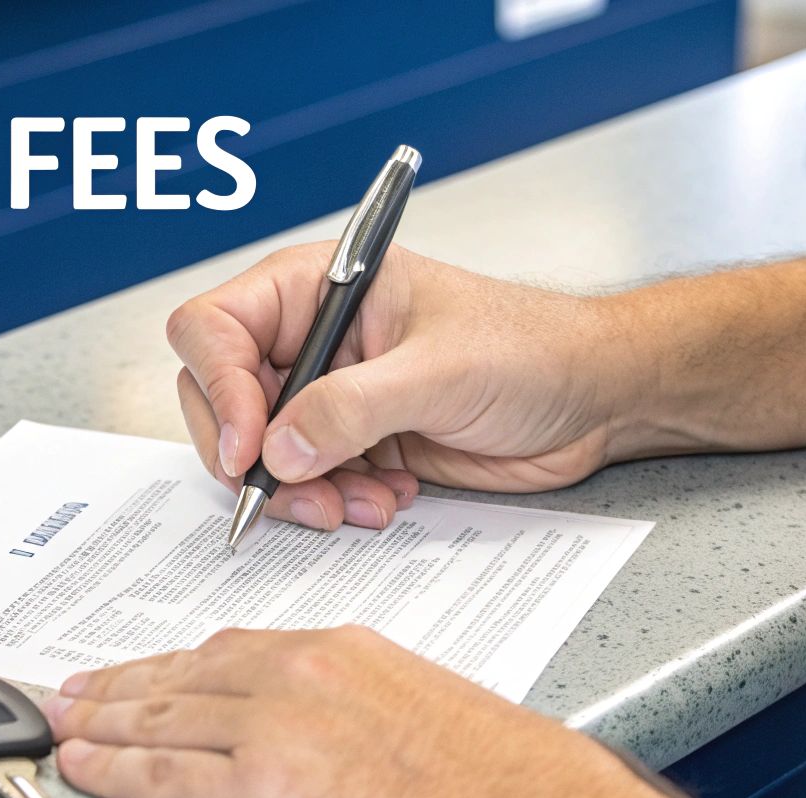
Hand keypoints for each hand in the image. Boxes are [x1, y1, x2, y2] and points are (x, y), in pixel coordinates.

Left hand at [41, 625, 623, 797]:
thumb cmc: (513, 789)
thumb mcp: (435, 716)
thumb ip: (372, 714)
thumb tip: (349, 744)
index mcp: (344, 653)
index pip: (236, 650)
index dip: (177, 664)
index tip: (147, 672)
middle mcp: (300, 676)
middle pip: (183, 675)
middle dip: (121, 684)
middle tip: (75, 690)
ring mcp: (274, 731)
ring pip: (159, 719)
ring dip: (100, 721)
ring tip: (62, 724)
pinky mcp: (259, 796)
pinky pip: (162, 778)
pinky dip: (113, 771)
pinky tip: (83, 766)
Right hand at [165, 244, 639, 531]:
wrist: (590, 398)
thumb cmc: (532, 349)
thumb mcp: (440, 373)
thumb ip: (352, 407)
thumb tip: (277, 448)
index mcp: (317, 287)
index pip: (215, 329)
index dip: (220, 390)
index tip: (251, 449)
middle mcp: (312, 337)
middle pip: (222, 399)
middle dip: (257, 459)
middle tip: (304, 497)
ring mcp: (329, 392)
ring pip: (260, 453)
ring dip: (302, 492)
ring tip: (362, 503)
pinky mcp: (353, 441)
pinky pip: (307, 482)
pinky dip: (334, 502)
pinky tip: (387, 498)